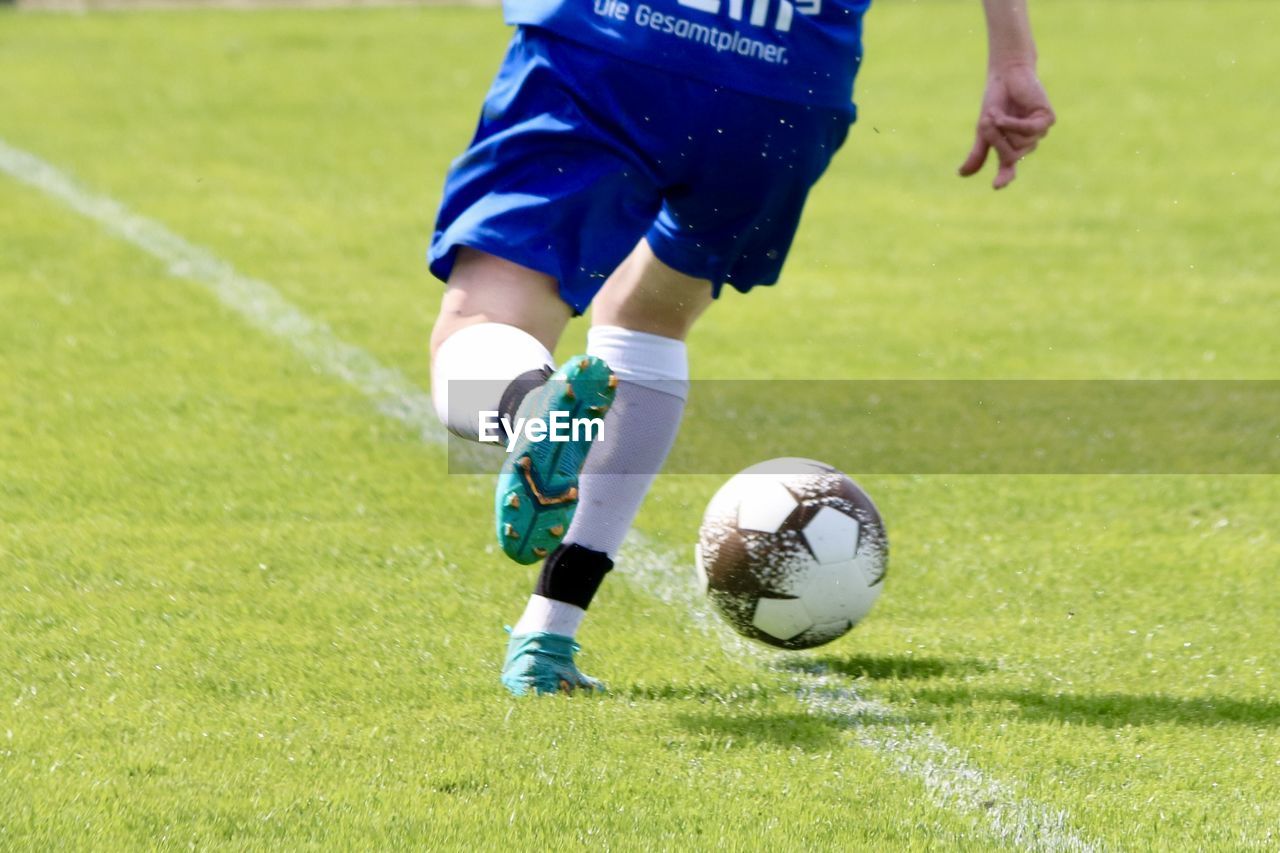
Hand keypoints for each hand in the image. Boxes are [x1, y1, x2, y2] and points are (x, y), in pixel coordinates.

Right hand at [958, 62, 1054, 188]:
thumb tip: (961, 174)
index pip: (1008, 169)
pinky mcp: (1046, 120)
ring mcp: (1038, 133)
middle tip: (986, 120)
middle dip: (995, 139)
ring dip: (1002, 128)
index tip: (996, 186)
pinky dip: (1013, 124)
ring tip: (995, 112)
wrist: (1007, 75)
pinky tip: (1002, 117)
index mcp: (1011, 148)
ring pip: (1019, 144)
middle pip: (1009, 155)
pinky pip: (1028, 131)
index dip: (1004, 177)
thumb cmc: (996, 101)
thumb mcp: (983, 129)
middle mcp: (1026, 143)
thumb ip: (978, 152)